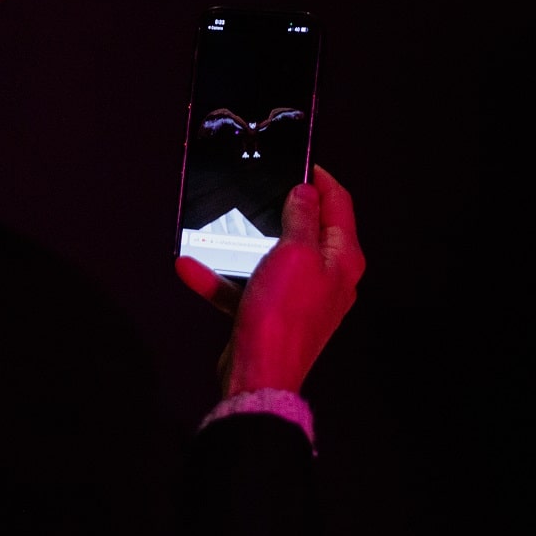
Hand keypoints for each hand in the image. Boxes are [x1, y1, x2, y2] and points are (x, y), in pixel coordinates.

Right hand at [175, 164, 364, 396]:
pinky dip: (222, 276)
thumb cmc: (283, 316)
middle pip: (308, 228)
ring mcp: (301, 296)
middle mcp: (328, 277)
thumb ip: (302, 216)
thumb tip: (306, 191)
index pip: (340, 204)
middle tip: (260, 186)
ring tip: (220, 225)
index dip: (320, 178)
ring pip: (273, 255)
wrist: (259, 375)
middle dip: (280, 207)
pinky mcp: (273, 312)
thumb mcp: (295, 252)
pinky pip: (247, 285)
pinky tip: (192, 267)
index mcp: (343, 259)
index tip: (299, 160)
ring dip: (243, 243)